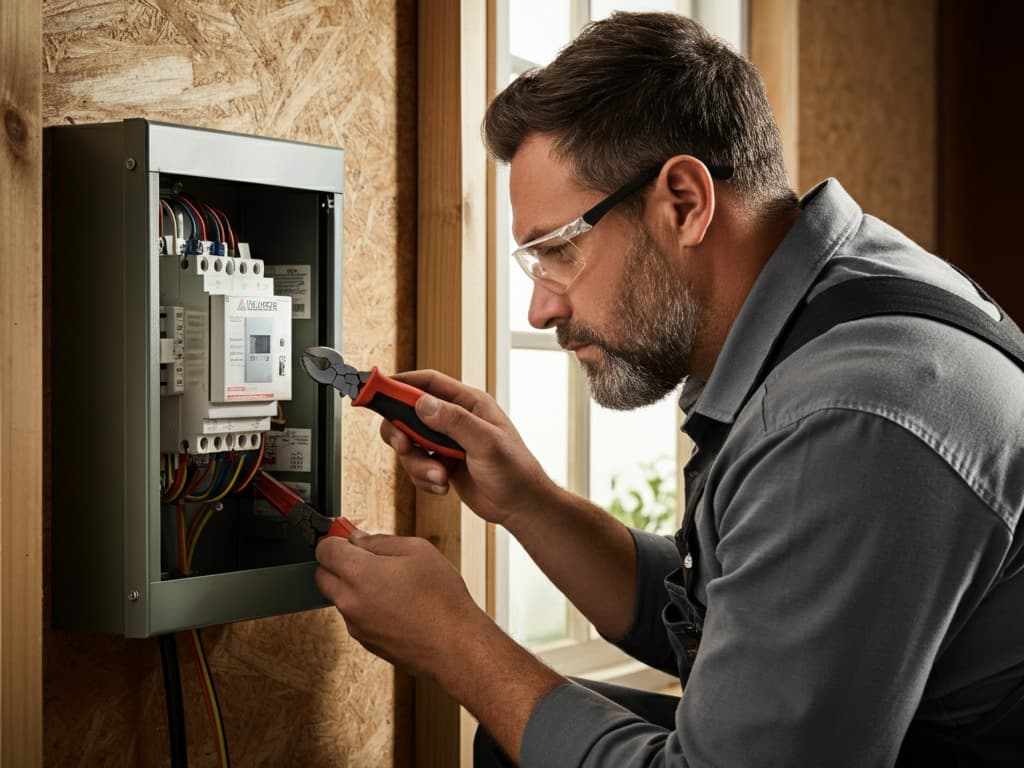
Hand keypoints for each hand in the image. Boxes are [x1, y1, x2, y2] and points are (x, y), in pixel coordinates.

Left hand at [315, 531, 490, 679]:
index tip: (345, 536)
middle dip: (337, 562)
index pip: (325, 549)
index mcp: (359, 574)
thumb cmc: (441, 599)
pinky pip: (355, 616)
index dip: (335, 539)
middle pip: (322, 575)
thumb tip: (360, 540)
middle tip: (364, 557)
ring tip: (390, 583)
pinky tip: (395, 604)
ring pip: (340, 597)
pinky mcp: (365, 641)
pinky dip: (366, 607)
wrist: (454, 646)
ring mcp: (355, 625)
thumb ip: (381, 541)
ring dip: (353, 586)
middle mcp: (349, 601)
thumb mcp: (418, 550)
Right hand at [380, 369, 557, 527]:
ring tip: (440, 477)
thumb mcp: (486, 443)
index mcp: (468, 403)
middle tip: (405, 447)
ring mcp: (446, 442)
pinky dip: (424, 479)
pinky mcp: (441, 464)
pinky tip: (443, 486)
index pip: (427, 383)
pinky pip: (416, 467)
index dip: (400, 384)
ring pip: (410, 445)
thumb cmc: (515, 470)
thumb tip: (422, 403)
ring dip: (418, 465)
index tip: (376, 390)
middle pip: (409, 413)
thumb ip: (454, 421)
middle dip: (402, 433)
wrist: (520, 507)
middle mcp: (454, 419)